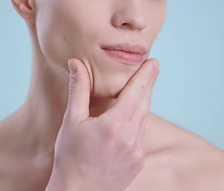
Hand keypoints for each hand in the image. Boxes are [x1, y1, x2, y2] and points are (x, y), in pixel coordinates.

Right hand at [45, 58, 159, 190]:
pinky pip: (140, 135)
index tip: (153, 62)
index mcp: (115, 124)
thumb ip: (79, 90)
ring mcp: (137, 151)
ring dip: (142, 103)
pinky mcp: (138, 162)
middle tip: (152, 67)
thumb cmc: (70, 158)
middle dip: (148, 84)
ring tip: (139, 88)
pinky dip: (136, 123)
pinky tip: (128, 118)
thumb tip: (76, 63)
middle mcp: (131, 137)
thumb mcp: (71, 121)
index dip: (146, 75)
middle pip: (145, 103)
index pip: (136, 92)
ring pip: (143, 119)